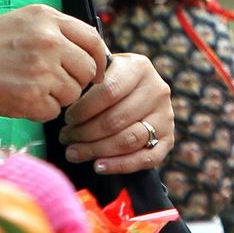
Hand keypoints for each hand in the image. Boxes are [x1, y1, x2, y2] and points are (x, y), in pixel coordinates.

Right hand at [0, 4, 108, 122]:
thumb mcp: (22, 21)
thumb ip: (55, 31)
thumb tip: (89, 53)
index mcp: (47, 18)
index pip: (93, 40)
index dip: (100, 60)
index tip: (97, 72)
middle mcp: (49, 41)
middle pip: (88, 70)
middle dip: (76, 81)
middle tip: (53, 84)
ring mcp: (41, 70)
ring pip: (72, 94)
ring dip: (56, 97)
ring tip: (28, 87)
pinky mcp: (30, 97)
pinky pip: (52, 112)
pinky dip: (39, 110)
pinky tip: (18, 98)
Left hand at [58, 53, 173, 173]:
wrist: (138, 95)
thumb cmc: (111, 81)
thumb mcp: (104, 70)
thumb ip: (89, 77)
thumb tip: (65, 93)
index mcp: (139, 67)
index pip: (109, 91)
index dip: (84, 109)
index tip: (66, 119)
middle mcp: (157, 90)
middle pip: (116, 119)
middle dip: (85, 133)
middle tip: (65, 139)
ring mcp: (166, 116)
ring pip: (128, 140)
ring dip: (96, 150)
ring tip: (73, 153)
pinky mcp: (169, 140)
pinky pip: (144, 159)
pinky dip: (119, 165)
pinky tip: (97, 166)